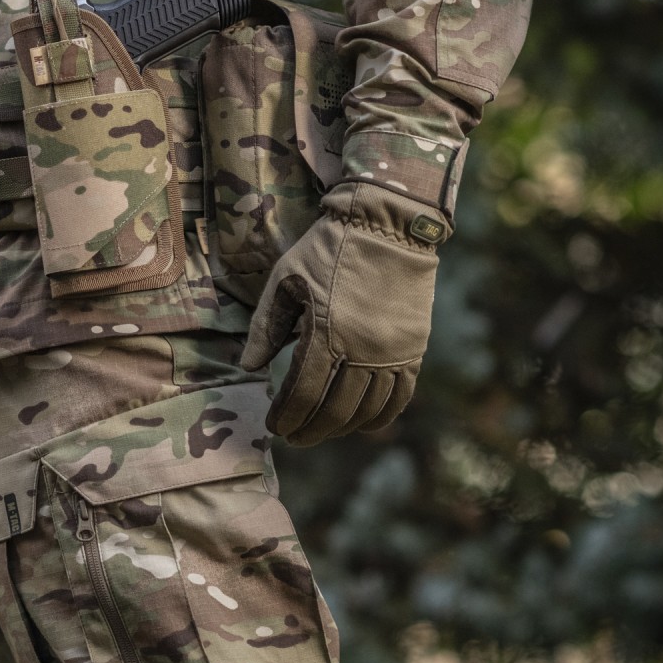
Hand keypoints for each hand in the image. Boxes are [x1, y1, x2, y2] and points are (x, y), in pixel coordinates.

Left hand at [240, 182, 447, 446]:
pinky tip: (362, 423)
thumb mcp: (286, 280)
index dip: (286, 416)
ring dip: (341, 428)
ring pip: (367, 409)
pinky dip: (380, 416)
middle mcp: (362, 349)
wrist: (388, 225)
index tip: (274, 426)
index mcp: (327, 332)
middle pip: (334, 409)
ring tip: (321, 431)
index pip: (303, 393)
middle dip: (309, 429)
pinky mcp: (413, 348)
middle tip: (293, 437)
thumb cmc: (328, 249)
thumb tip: (248, 367)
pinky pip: (400, 396)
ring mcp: (392, 352)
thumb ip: (266, 327)